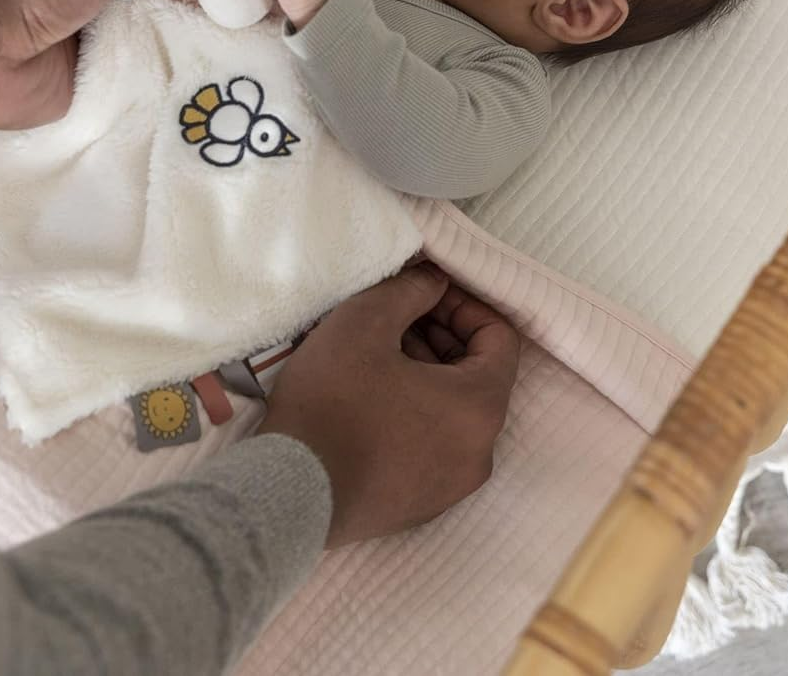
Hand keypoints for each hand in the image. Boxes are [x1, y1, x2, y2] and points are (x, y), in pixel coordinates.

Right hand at [259, 263, 518, 545]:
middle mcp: (479, 453)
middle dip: (441, 336)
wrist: (286, 496)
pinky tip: (369, 397)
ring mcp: (451, 486)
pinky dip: (415, 412)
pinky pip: (434, 445)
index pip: (501, 339)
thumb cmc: (333, 402)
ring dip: (425, 372)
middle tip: (396, 318)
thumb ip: (411, 290)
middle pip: (478, 375)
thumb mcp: (366, 321)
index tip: (424, 293)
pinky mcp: (421, 506)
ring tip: (376, 352)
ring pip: (453, 411)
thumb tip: (435, 282)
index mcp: (480, 408)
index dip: (463, 305)